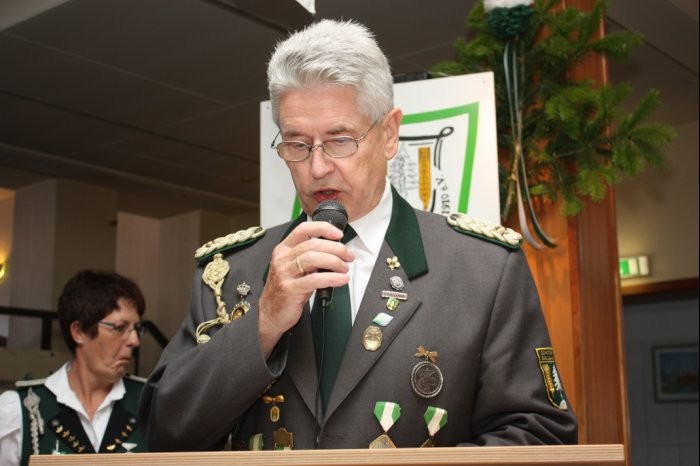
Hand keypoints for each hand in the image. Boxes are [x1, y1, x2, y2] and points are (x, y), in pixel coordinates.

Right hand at [258, 221, 353, 357]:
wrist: (270, 314)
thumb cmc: (286, 290)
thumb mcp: (294, 268)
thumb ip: (309, 257)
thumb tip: (335, 251)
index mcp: (283, 249)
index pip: (303, 229)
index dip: (323, 228)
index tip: (339, 234)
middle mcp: (282, 258)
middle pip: (313, 244)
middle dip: (336, 248)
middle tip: (348, 256)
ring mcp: (285, 273)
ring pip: (314, 259)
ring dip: (335, 262)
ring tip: (344, 268)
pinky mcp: (290, 289)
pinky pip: (315, 279)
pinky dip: (332, 278)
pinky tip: (341, 280)